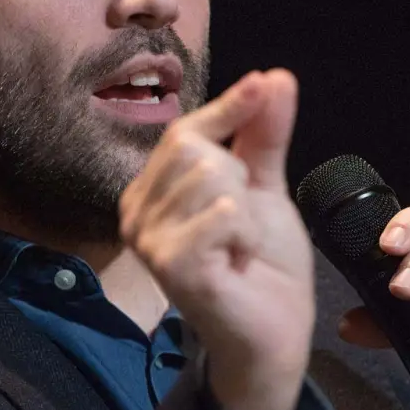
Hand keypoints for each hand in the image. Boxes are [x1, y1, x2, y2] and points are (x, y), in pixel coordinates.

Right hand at [119, 70, 314, 409]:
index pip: (184, 131)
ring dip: (246, 213)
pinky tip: (237, 262)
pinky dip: (245, 234)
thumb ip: (263, 135)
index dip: (228, 107)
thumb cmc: (262, 265)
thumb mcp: (265, 188)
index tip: (265, 84)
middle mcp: (136, 213)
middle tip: (242, 225)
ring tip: (239, 247)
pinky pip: (221, 213)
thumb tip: (273, 76)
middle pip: (196, 148)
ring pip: (212, 178)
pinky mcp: (171, 265)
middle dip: (240, 180)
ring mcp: (148, 241)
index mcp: (151, 191)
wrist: (274, 333)